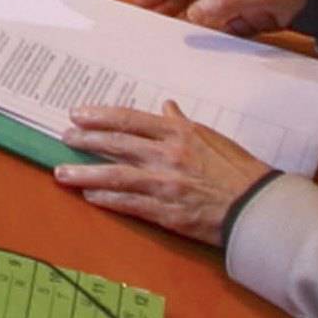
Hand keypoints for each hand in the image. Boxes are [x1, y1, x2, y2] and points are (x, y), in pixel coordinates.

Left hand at [54, 101, 272, 247]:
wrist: (255, 206)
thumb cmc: (238, 169)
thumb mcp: (211, 137)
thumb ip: (183, 123)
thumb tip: (166, 107)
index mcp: (178, 132)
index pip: (130, 119)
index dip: (101, 115)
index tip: (79, 114)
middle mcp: (168, 154)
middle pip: (117, 143)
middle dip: (86, 139)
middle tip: (64, 136)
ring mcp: (165, 183)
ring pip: (116, 174)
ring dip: (85, 172)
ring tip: (62, 172)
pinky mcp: (166, 211)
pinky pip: (129, 203)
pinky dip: (107, 198)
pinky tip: (90, 195)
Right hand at [135, 0, 311, 34]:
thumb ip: (225, 3)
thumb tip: (192, 16)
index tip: (140, 1)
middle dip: (168, 7)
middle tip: (147, 26)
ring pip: (204, 12)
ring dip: (187, 25)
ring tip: (167, 41)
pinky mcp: (250, 17)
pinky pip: (224, 28)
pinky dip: (212, 37)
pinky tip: (200, 51)